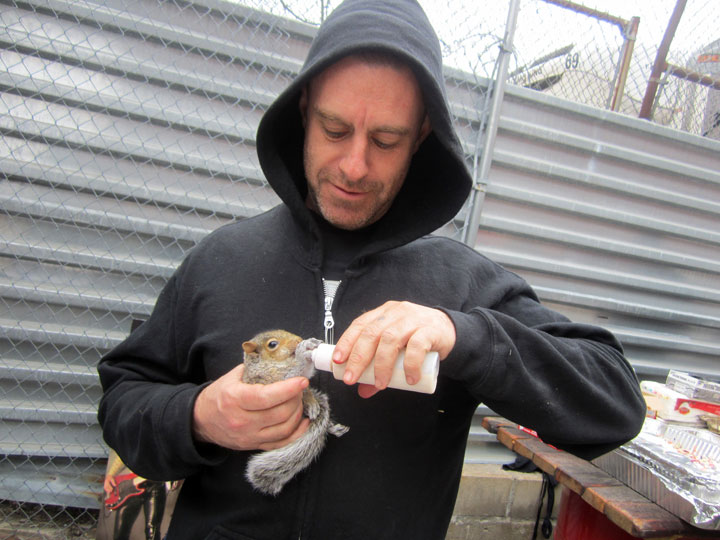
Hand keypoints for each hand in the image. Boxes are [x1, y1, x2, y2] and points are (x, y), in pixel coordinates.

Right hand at [192, 364, 309, 450]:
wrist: (201, 420)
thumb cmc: (219, 395)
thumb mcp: (231, 377)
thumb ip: (255, 369)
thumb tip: (280, 361)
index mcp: (235, 399)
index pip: (267, 397)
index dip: (288, 389)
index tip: (302, 381)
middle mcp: (242, 421)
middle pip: (280, 413)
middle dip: (296, 399)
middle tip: (300, 389)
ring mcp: (248, 436)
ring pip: (284, 429)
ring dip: (298, 413)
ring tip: (299, 401)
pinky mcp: (253, 446)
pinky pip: (282, 443)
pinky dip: (297, 433)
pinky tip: (303, 421)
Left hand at [333, 301, 455, 397]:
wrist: (450, 331)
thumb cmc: (417, 339)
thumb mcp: (396, 350)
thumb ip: (379, 368)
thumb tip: (362, 390)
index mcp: (383, 314)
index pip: (360, 324)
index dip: (346, 342)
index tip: (338, 361)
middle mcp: (396, 313)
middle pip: (372, 333)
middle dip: (359, 357)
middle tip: (352, 379)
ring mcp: (413, 319)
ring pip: (391, 339)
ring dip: (382, 364)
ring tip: (380, 384)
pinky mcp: (430, 330)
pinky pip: (417, 346)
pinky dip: (410, 364)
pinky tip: (409, 379)